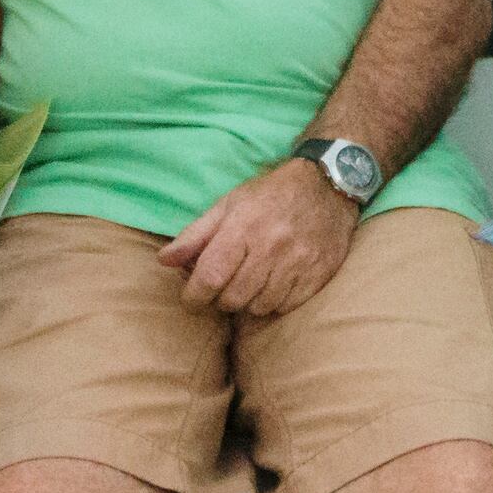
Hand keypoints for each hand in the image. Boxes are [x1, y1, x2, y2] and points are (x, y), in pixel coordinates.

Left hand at [161, 160, 354, 317]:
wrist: (328, 186)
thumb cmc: (270, 195)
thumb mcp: (228, 205)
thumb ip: (195, 235)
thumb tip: (163, 261)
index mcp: (243, 228)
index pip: (210, 278)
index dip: (194, 297)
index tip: (192, 298)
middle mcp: (271, 247)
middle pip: (232, 299)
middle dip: (221, 299)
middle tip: (225, 286)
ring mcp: (298, 263)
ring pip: (259, 307)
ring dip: (248, 302)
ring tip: (250, 283)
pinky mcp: (318, 274)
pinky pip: (286, 307)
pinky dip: (274, 302)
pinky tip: (273, 285)